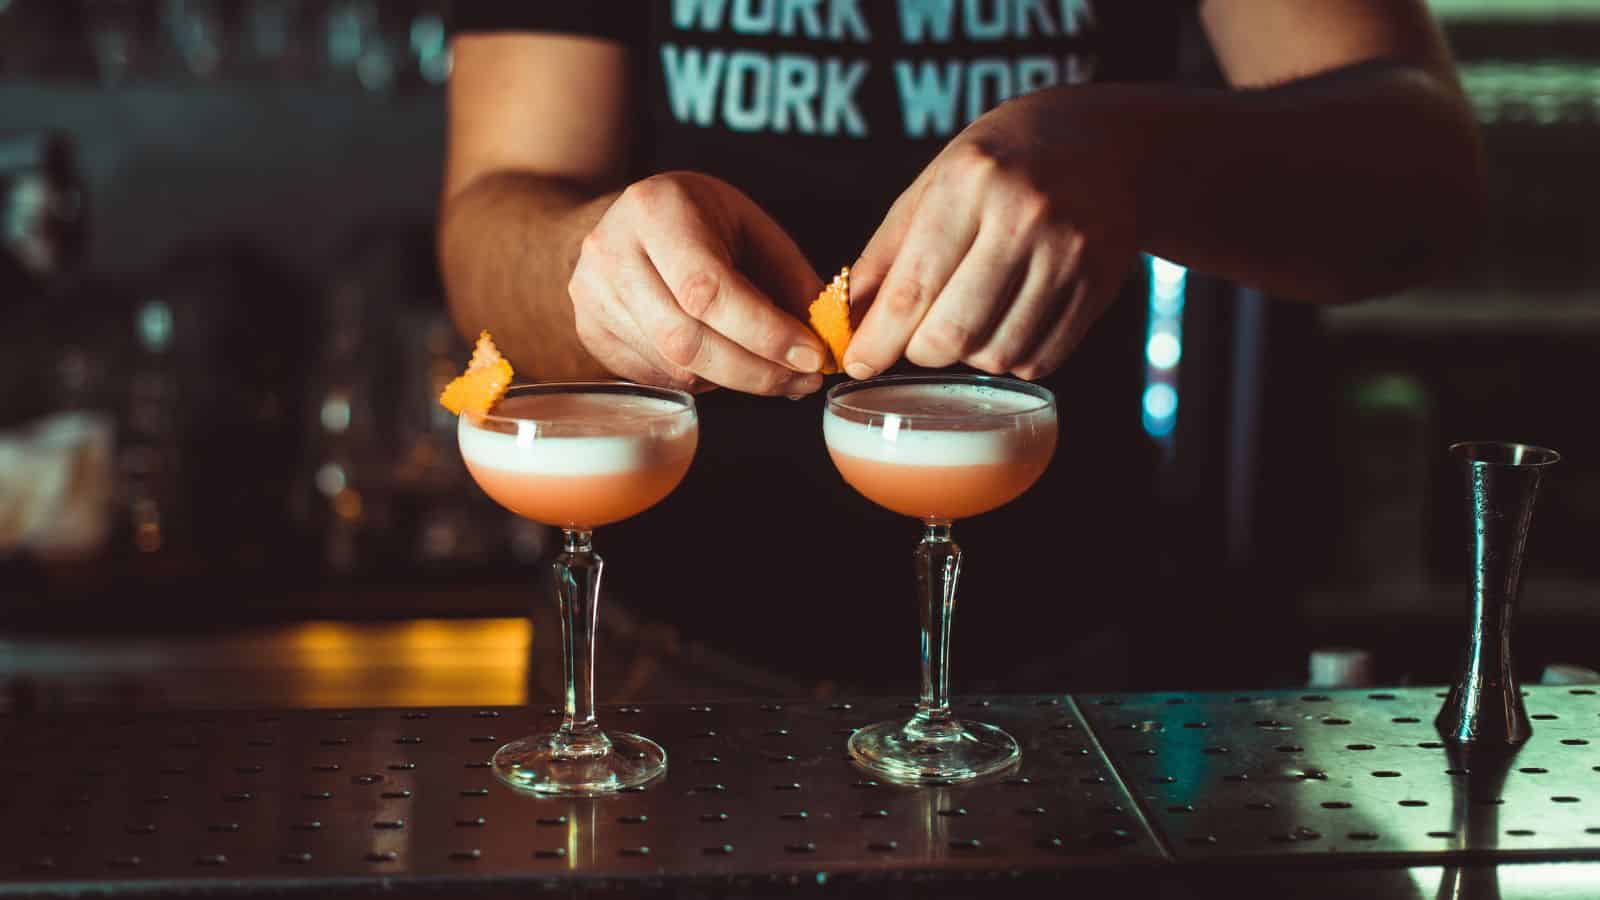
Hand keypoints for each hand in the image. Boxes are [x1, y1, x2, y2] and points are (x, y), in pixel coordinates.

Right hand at [569, 171, 827, 395]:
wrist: (621, 220)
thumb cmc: (697, 220)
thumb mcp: (748, 226)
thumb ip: (790, 277)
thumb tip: (828, 338)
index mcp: (656, 210)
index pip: (709, 289)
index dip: (764, 332)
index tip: (811, 357)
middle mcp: (612, 252)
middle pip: (686, 339)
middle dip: (754, 371)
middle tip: (801, 382)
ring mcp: (592, 296)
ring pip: (672, 366)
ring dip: (733, 382)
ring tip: (771, 372)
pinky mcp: (588, 330)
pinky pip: (654, 376)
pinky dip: (700, 381)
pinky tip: (723, 364)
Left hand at [845, 95, 1139, 381]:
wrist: (1104, 144)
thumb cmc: (1002, 163)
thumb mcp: (934, 185)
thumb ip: (886, 255)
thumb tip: (845, 323)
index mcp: (970, 181)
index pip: (914, 286)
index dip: (879, 339)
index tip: (858, 364)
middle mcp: (1024, 216)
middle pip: (954, 333)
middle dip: (922, 351)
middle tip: (919, 337)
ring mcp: (1068, 253)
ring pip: (997, 354)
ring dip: (969, 355)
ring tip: (970, 317)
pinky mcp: (1099, 285)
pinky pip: (1041, 358)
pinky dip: (1012, 357)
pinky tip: (1007, 322)